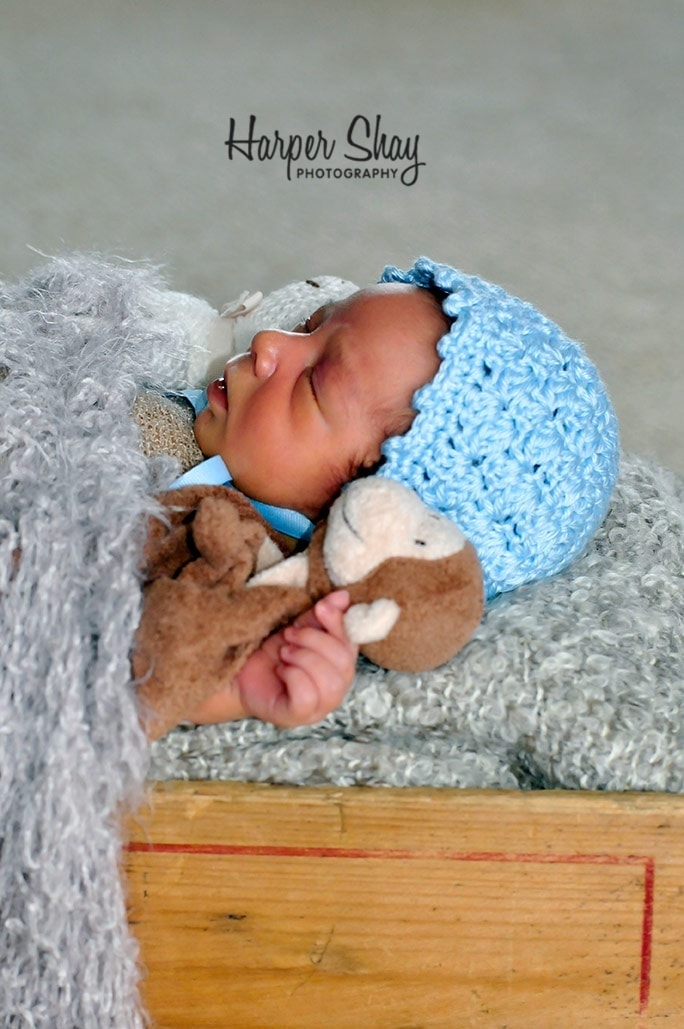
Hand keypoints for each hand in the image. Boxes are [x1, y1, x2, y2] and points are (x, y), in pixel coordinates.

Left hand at [186, 590, 357, 727]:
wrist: (237, 671)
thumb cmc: (271, 652)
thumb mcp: (298, 628)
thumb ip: (321, 615)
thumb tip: (343, 596)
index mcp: (340, 665)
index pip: (352, 645)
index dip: (339, 625)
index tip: (319, 608)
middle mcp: (336, 688)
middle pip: (344, 663)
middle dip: (314, 641)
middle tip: (289, 635)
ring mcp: (319, 706)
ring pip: (330, 683)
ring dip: (303, 658)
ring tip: (284, 652)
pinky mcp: (297, 716)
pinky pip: (307, 697)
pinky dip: (293, 677)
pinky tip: (281, 670)